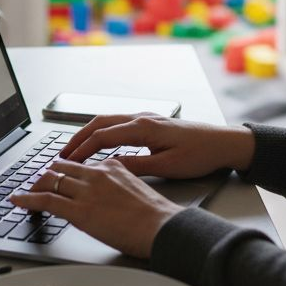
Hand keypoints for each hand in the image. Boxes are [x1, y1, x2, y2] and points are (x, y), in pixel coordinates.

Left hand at [8, 158, 181, 257]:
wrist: (162, 227)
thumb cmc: (156, 216)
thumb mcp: (137, 190)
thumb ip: (118, 186)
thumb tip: (107, 196)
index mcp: (112, 166)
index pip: (80, 164)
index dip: (65, 171)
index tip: (59, 176)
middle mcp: (97, 174)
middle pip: (61, 168)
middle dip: (46, 176)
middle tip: (37, 184)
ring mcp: (86, 191)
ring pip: (50, 181)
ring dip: (34, 187)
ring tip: (25, 193)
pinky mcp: (79, 210)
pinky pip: (45, 200)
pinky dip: (27, 199)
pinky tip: (17, 200)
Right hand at [59, 113, 254, 179]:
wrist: (224, 142)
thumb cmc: (200, 154)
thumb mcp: (167, 167)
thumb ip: (136, 166)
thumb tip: (109, 167)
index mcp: (144, 127)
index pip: (103, 136)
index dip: (82, 149)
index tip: (67, 162)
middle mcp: (142, 118)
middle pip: (100, 123)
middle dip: (77, 138)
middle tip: (61, 155)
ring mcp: (147, 118)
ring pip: (108, 121)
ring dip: (89, 134)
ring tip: (74, 150)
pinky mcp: (152, 123)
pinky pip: (119, 124)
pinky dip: (103, 132)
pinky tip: (99, 144)